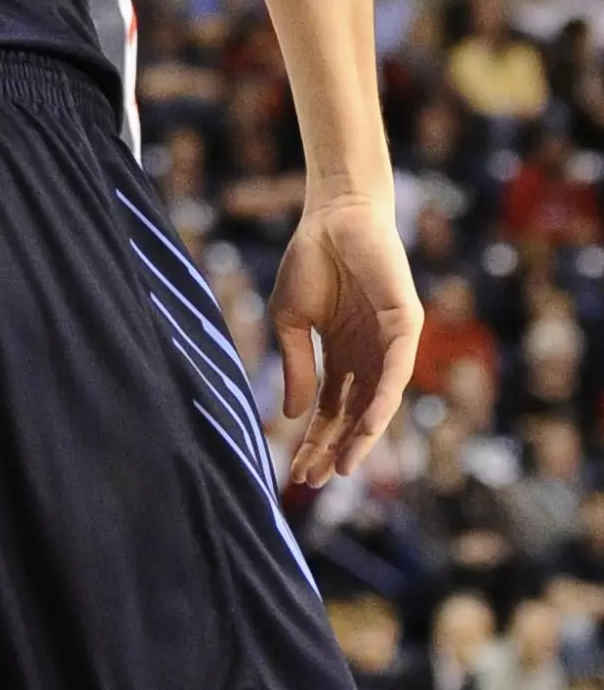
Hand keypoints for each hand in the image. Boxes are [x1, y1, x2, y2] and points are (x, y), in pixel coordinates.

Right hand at [269, 194, 421, 485]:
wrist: (333, 213)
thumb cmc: (311, 258)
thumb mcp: (290, 319)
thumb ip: (295, 365)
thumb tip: (291, 414)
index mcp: (340, 356)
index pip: (328, 410)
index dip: (313, 440)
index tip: (297, 472)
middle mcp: (367, 358)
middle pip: (351, 416)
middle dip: (333, 449)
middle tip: (314, 482)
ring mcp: (388, 346)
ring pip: (377, 404)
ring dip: (361, 438)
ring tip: (343, 468)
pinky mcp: (405, 327)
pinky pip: (396, 374)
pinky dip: (383, 402)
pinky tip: (368, 427)